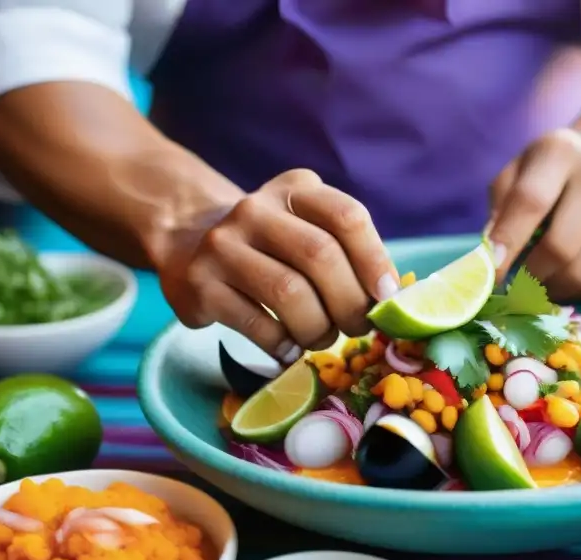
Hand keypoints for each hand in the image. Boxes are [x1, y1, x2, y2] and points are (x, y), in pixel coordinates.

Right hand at [157, 170, 398, 362]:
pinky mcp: (199, 282)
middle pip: (320, 256)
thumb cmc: (272, 248)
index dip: (374, 261)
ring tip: (321, 338)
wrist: (188, 243)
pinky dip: (283, 345)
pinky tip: (289, 349)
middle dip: (350, 303)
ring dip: (318, 328)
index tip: (386, 298)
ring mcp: (223, 243)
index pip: (347, 217)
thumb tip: (392, 303)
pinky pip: (257, 324)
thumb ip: (348, 254)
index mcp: (296, 190)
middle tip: (357, 328)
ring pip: (289, 293)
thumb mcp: (308, 230)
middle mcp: (256, 208)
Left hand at [487, 127, 580, 301]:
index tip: (490, 276)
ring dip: (558, 289)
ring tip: (546, 281)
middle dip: (532, 277)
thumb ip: (500, 210)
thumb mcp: (518, 174)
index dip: (506, 245)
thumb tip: (489, 262)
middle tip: (519, 285)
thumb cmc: (552, 174)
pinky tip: (577, 280)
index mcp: (561, 149)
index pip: (529, 203)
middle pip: (560, 248)